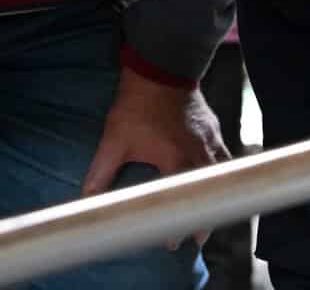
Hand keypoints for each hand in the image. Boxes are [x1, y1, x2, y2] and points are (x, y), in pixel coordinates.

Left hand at [81, 66, 228, 247]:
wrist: (160, 67)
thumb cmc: (137, 105)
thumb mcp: (114, 140)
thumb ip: (101, 172)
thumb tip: (85, 197)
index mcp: (176, 160)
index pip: (182, 200)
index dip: (179, 225)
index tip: (174, 242)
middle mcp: (199, 152)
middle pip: (209, 192)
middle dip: (205, 217)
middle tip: (198, 237)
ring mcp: (210, 138)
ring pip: (222, 174)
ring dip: (216, 194)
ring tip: (210, 209)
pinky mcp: (212, 127)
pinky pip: (224, 154)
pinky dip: (221, 170)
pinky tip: (214, 175)